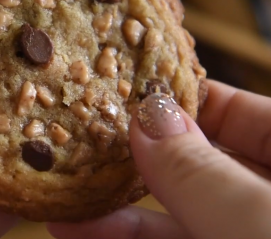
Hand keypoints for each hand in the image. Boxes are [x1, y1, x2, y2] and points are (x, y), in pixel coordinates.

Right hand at [48, 80, 270, 238]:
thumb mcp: (258, 219)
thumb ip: (201, 171)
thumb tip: (146, 113)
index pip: (232, 109)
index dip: (176, 96)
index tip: (120, 88)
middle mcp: (263, 194)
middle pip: (192, 157)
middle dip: (134, 149)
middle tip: (79, 132)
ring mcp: (238, 228)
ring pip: (172, 207)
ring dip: (113, 199)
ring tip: (60, 183)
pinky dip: (123, 236)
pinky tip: (77, 228)